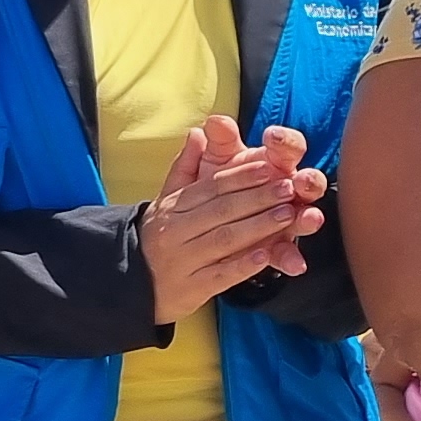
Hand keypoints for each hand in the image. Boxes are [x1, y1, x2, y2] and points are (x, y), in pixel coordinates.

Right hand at [143, 115, 326, 321]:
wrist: (132, 285)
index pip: (211, 187)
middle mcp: (175, 231)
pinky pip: (221, 275)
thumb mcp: (167, 200)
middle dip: (257, 198)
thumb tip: (197, 133)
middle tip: (288, 188)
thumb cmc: (159, 237)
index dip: (241, 175)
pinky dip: (244, 265)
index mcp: (172, 207)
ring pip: (224, 239)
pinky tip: (266, 256)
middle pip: (221, 210)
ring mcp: (182, 261)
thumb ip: (185, 166)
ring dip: (258, 226)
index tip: (269, 166)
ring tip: (288, 215)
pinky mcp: (191, 288)